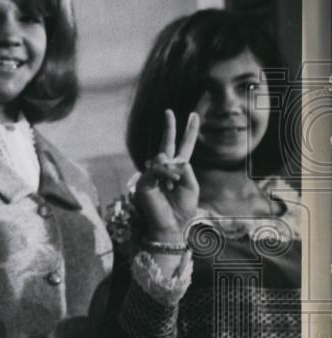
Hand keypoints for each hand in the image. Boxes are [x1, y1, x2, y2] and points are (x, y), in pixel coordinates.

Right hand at [134, 109, 199, 240]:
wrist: (173, 225)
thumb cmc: (183, 208)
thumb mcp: (191, 186)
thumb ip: (185, 169)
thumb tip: (170, 158)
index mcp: (178, 169)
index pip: (184, 147)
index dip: (189, 131)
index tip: (194, 116)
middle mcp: (164, 169)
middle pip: (167, 143)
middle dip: (169, 127)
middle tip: (169, 111)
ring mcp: (153, 174)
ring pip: (162, 158)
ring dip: (172, 171)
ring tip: (174, 185)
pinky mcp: (144, 182)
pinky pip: (155, 169)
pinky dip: (165, 174)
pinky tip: (170, 182)